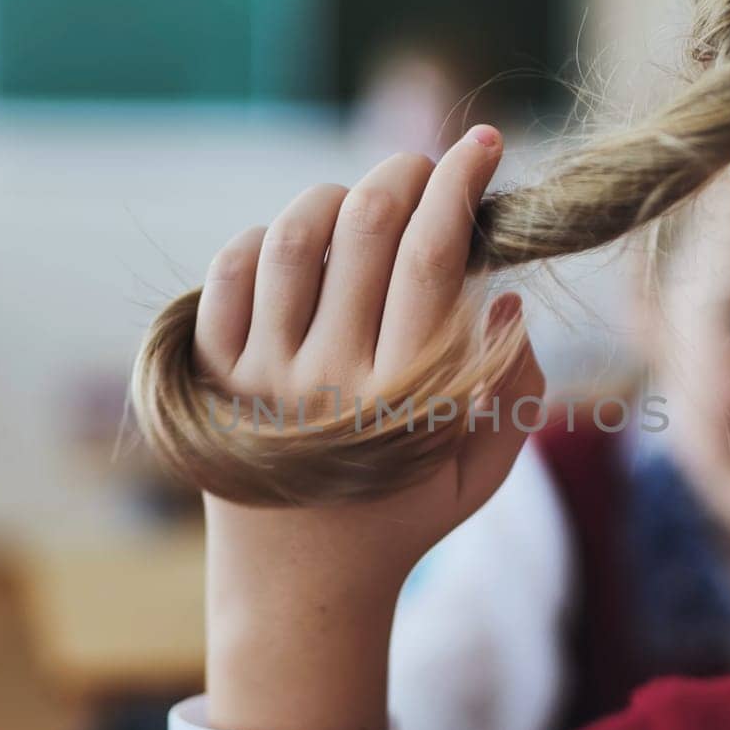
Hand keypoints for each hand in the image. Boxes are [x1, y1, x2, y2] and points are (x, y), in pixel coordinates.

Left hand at [191, 125, 544, 729]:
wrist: (298, 583)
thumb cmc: (403, 514)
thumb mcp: (483, 468)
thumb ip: (516, 387)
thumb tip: (507, 296)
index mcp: (406, 396)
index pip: (435, 255)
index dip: (462, 183)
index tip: (481, 145)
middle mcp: (330, 377)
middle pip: (368, 226)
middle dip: (405, 173)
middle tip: (425, 168)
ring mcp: (262, 374)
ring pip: (296, 233)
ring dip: (337, 197)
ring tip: (362, 207)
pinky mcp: (212, 373)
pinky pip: (233, 268)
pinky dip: (268, 238)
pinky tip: (299, 251)